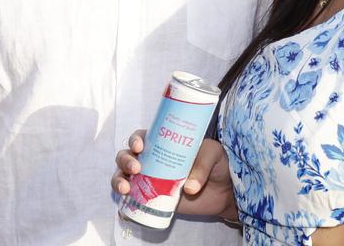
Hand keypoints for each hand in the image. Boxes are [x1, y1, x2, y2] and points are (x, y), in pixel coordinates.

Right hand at [112, 132, 236, 218]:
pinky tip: (124, 206)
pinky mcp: (153, 199)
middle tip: (136, 168)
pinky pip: (133, 200)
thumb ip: (202, 167)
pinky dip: (124, 202)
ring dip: (119, 180)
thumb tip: (190, 188)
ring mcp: (150, 180)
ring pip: (124, 177)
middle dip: (125, 161)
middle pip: (127, 156)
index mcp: (162, 143)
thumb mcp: (213, 154)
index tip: (140, 146)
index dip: (135, 139)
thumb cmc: (217, 164)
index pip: (141, 137)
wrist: (224, 191)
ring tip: (125, 188)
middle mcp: (152, 160)